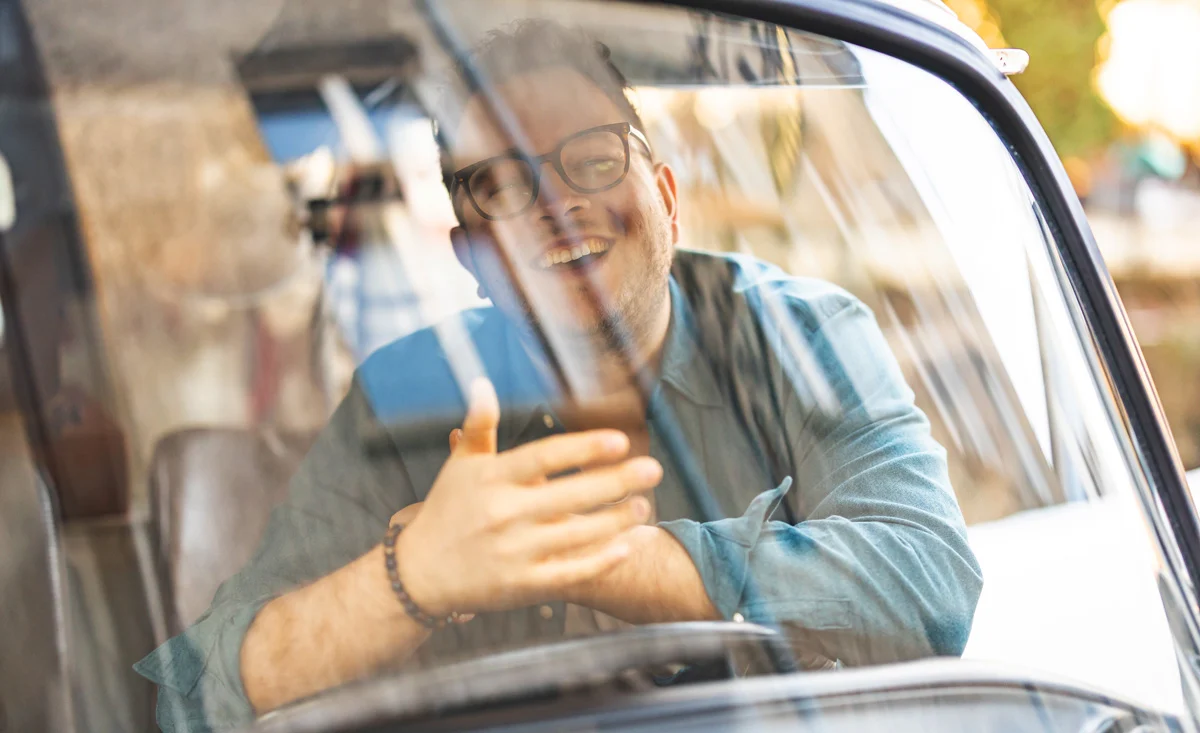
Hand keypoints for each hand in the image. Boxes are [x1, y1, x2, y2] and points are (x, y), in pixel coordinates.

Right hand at [395, 379, 660, 615]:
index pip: (544, 457)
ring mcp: (513, 552)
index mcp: (491, 479)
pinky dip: (602, 560)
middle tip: (653, 469)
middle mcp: (502, 514)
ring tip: (644, 505)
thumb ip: (478, 426)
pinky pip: (571, 572)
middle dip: (616, 482)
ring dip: (616, 520)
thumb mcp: (461, 466)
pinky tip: (628, 544)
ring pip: (577, 535)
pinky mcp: (521, 585)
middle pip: (570, 495)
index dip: (583, 449)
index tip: (619, 441)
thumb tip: (483, 383)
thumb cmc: (447, 511)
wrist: (420, 573)